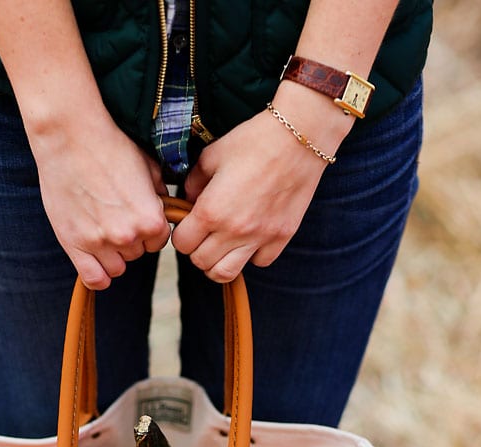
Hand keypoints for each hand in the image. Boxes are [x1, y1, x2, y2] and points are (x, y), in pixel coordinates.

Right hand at [30, 117, 170, 288]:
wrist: (70, 136)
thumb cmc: (110, 145)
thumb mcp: (148, 167)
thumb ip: (159, 196)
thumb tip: (166, 210)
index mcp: (151, 220)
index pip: (159, 241)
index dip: (149, 228)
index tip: (136, 214)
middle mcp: (128, 237)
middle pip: (137, 253)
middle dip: (130, 238)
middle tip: (113, 213)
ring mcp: (100, 243)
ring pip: (117, 267)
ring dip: (112, 254)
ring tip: (100, 228)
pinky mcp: (74, 245)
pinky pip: (94, 279)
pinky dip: (96, 274)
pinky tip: (93, 258)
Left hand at [172, 100, 344, 282]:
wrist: (299, 138)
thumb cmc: (253, 141)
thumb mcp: (212, 155)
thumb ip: (192, 183)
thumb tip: (186, 202)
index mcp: (211, 210)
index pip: (182, 243)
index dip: (181, 234)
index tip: (188, 223)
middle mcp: (234, 231)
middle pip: (201, 263)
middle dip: (197, 249)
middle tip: (204, 233)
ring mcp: (259, 238)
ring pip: (225, 273)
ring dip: (218, 262)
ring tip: (222, 245)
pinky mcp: (281, 238)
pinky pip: (259, 262)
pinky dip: (251, 255)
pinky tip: (251, 236)